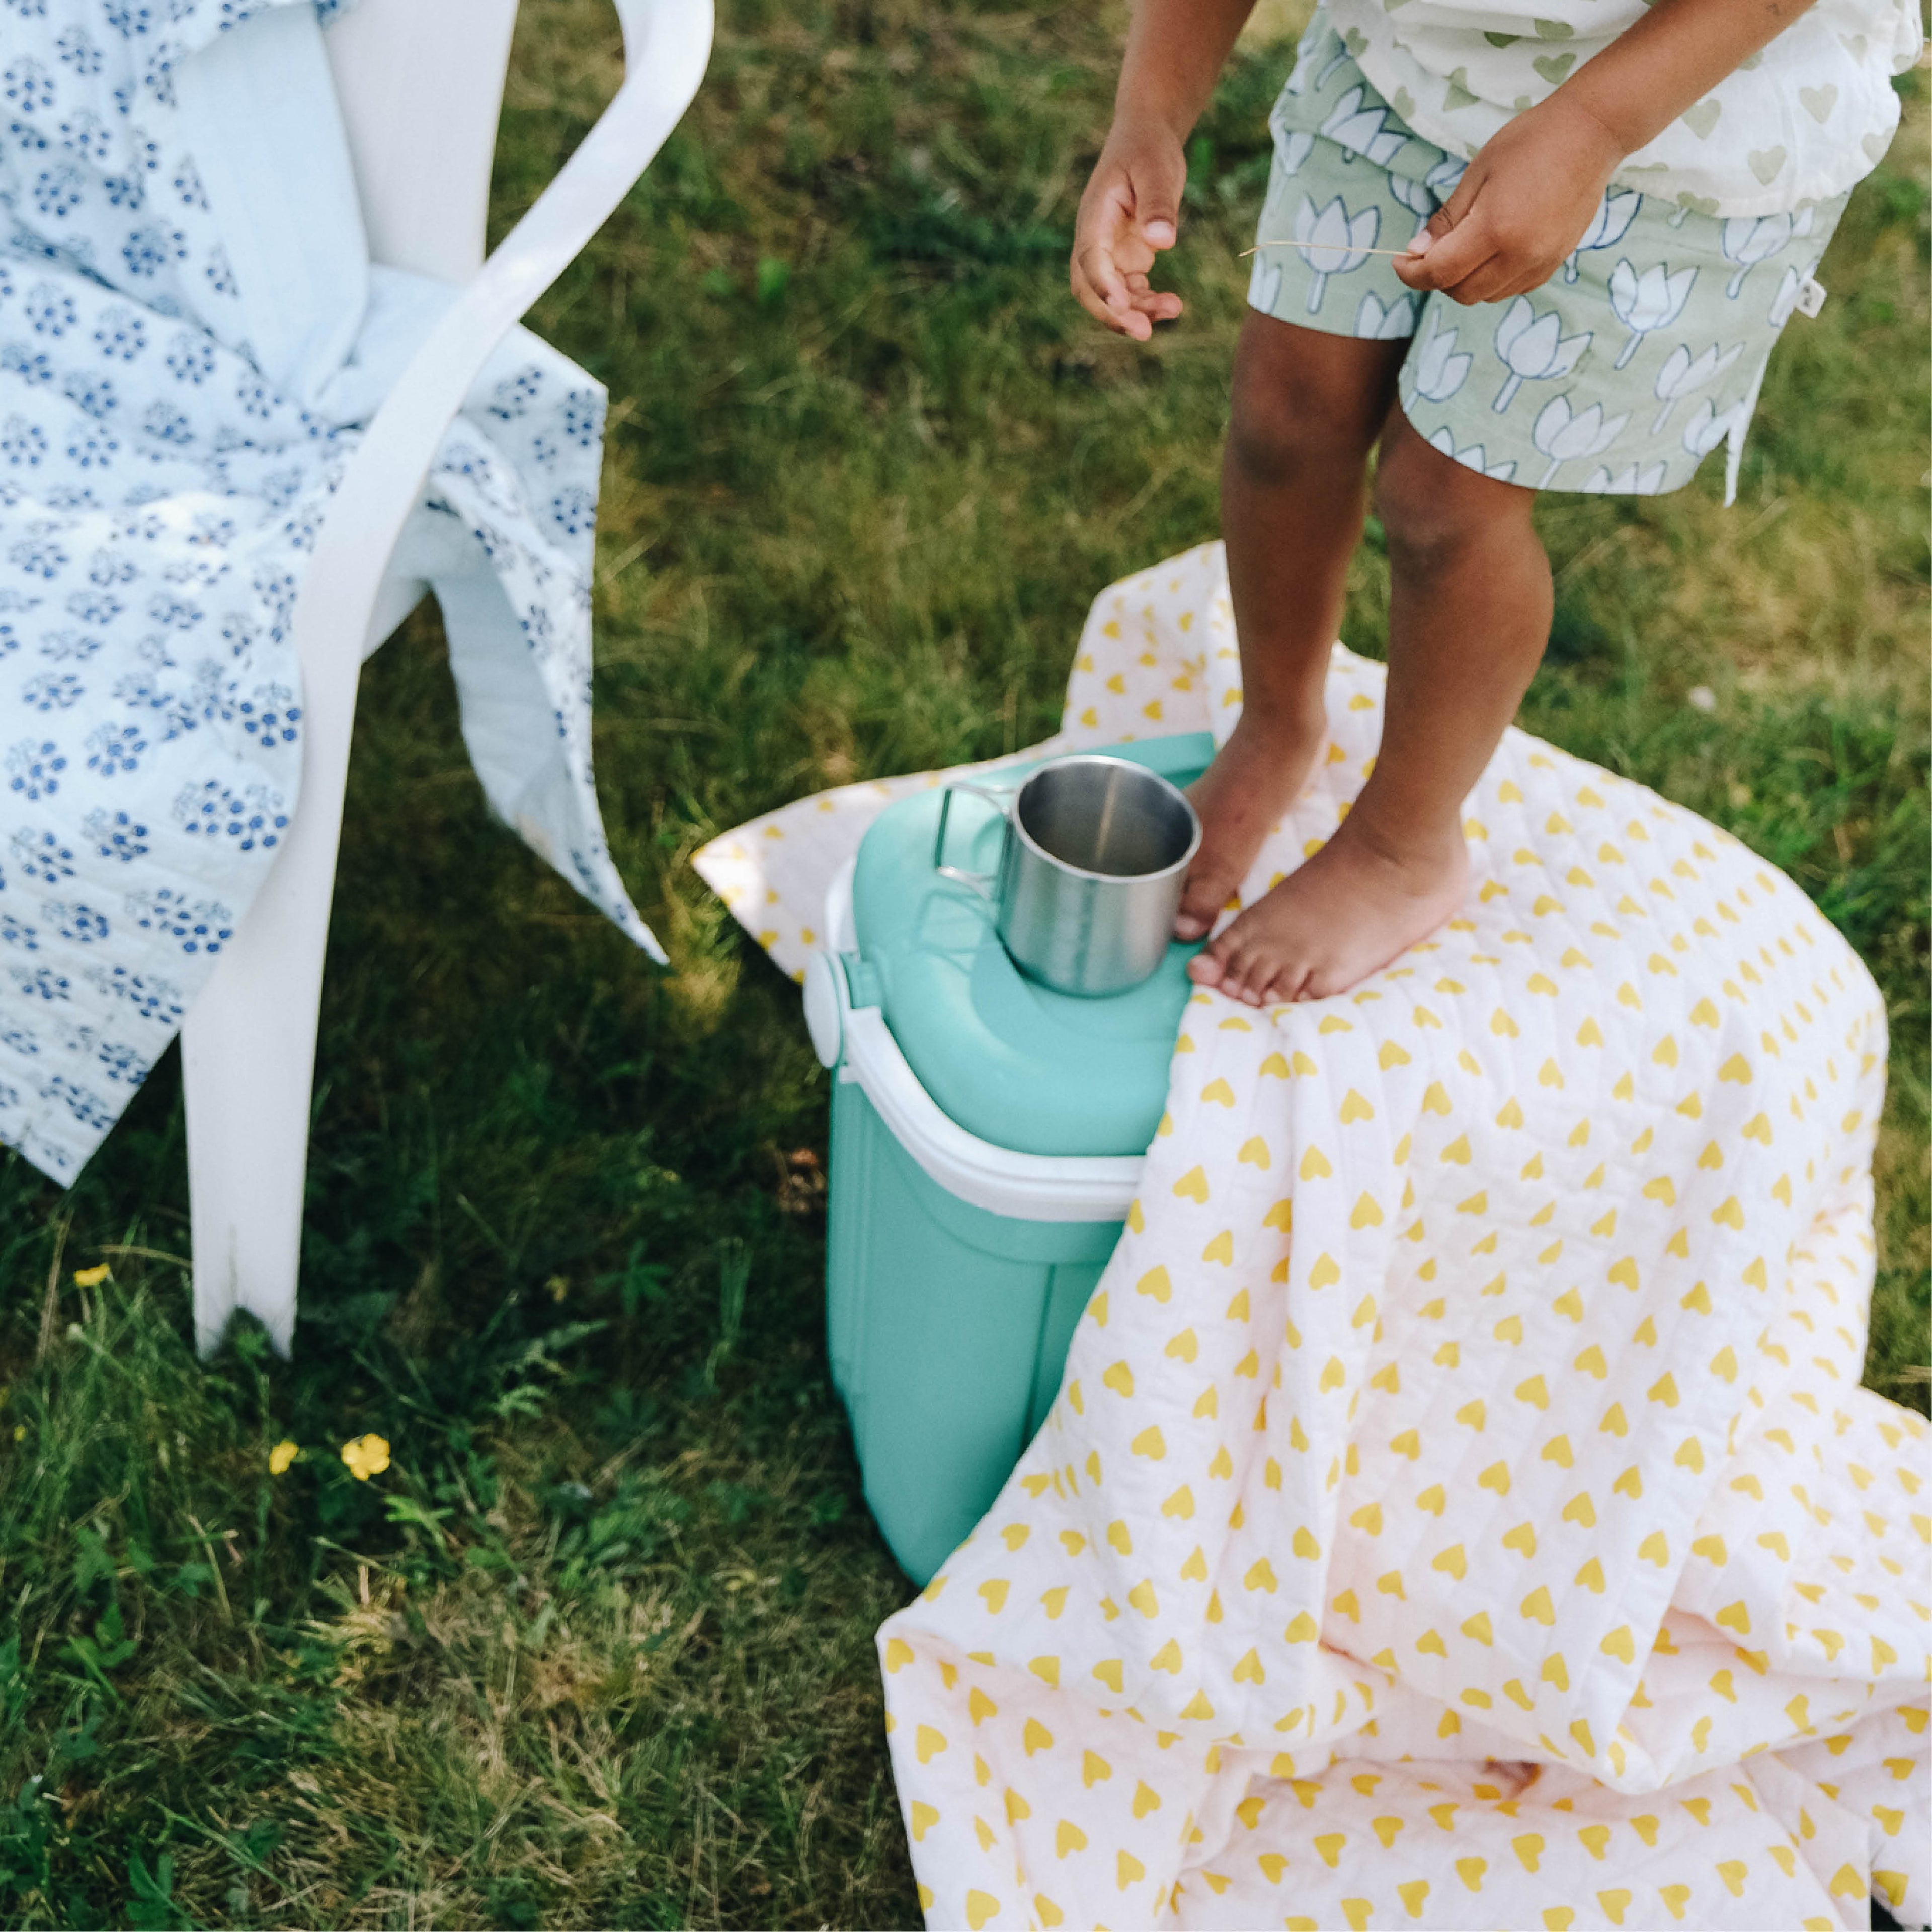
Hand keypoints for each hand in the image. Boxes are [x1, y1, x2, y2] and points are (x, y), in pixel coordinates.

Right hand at [1071, 118, 1186, 339]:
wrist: (1146, 138)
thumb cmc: (1149, 149)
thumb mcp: (1156, 170)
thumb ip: (1157, 204)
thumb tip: (1161, 241)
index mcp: (1094, 217)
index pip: (1090, 259)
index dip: (1102, 285)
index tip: (1121, 304)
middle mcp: (1095, 240)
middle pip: (1089, 289)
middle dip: (1114, 314)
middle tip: (1145, 332)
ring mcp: (1108, 253)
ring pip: (1111, 297)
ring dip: (1136, 312)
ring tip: (1174, 310)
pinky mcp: (1125, 259)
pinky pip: (1130, 292)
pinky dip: (1145, 304)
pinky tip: (1171, 305)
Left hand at [1393, 95, 1626, 305]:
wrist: (1592, 132)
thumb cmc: (1530, 142)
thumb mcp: (1477, 172)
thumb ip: (1447, 218)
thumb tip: (1417, 251)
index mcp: (1495, 229)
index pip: (1440, 273)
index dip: (1412, 273)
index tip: (1400, 262)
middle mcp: (1520, 255)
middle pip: (1461, 293)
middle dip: (1437, 279)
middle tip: (1429, 253)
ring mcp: (1541, 262)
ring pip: (1486, 295)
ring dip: (1465, 281)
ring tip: (1462, 248)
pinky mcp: (1554, 262)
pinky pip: (1512, 288)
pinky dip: (1492, 280)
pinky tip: (1491, 252)